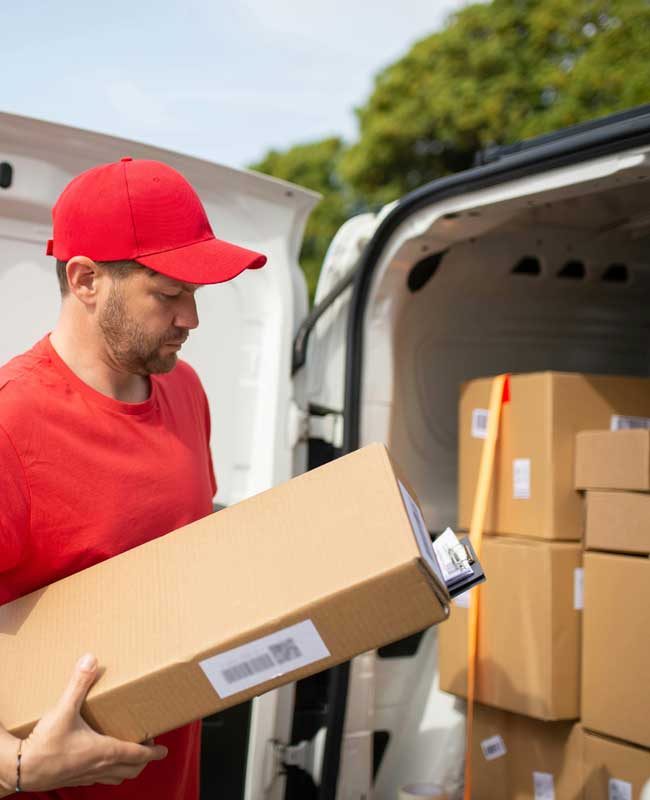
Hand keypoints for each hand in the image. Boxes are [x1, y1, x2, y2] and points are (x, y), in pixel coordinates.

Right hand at [10, 654, 166, 790]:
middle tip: (150, 748)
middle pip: (130, 769)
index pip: (137, 755)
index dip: (153, 753)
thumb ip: (78, 684)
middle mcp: (99, 767)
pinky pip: (100, 779)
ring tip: (131, 755)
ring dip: (127, 768)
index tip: (164, 750)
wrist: (20, 769)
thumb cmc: (44, 744)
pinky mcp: (74, 779)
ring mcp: (86, 776)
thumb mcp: (63, 710)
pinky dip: (109, 772)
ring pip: (116, 777)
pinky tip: (102, 761)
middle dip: (144, 761)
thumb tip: (90, 659)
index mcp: (103, 751)